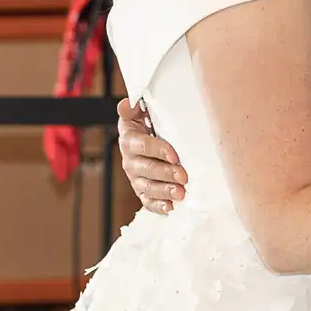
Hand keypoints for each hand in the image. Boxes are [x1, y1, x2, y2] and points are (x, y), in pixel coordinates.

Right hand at [116, 97, 185, 213]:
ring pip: (148, 187)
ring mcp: (136, 178)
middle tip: (183, 176)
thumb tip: (127, 103)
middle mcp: (130, 161)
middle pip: (146, 169)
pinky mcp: (142, 191)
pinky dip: (158, 206)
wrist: (145, 141)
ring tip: (180, 193)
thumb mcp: (140, 114)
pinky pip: (147, 201)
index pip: (142, 146)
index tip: (175, 156)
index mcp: (129, 141)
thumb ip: (133, 109)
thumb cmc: (147, 126)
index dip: (158, 150)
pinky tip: (170, 207)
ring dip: (164, 191)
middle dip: (166, 173)